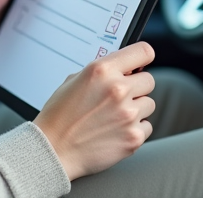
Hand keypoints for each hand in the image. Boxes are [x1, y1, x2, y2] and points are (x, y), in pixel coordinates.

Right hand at [33, 42, 155, 180]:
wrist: (53, 149)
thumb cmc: (59, 115)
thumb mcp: (74, 80)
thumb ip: (102, 72)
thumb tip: (125, 68)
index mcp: (102, 70)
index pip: (143, 52)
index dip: (143, 57)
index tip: (141, 63)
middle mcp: (118, 89)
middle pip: (149, 80)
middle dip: (136, 87)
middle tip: (120, 97)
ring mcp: (128, 114)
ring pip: (149, 104)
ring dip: (136, 108)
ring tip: (114, 116)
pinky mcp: (134, 137)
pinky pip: (147, 126)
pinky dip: (135, 128)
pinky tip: (116, 131)